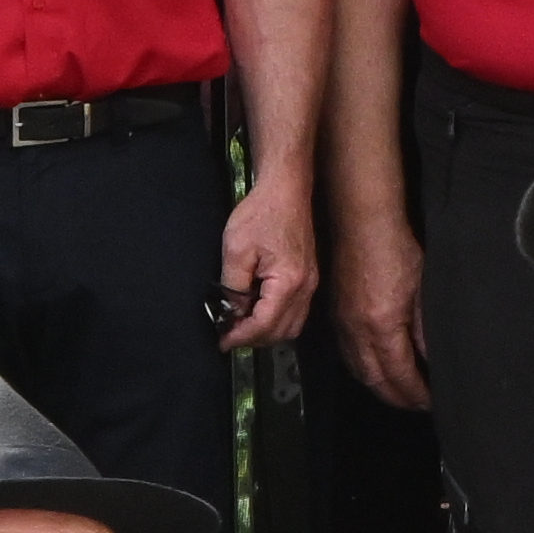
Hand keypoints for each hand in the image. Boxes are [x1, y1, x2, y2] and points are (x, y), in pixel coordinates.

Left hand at [213, 173, 322, 353]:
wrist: (285, 192)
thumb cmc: (261, 214)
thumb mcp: (236, 250)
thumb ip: (234, 287)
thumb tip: (232, 313)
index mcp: (288, 281)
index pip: (265, 324)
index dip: (241, 337)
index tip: (222, 341)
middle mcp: (305, 287)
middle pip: (282, 331)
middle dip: (254, 339)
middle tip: (228, 335)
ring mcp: (311, 283)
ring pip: (292, 325)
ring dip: (266, 332)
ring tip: (240, 326)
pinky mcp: (308, 278)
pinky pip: (296, 311)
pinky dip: (276, 320)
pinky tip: (256, 312)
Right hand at [329, 207, 428, 413]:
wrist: (362, 224)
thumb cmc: (395, 249)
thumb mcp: (423, 290)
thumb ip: (426, 330)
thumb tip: (432, 359)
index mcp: (382, 327)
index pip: (400, 375)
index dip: (416, 393)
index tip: (431, 402)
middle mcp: (357, 332)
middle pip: (376, 380)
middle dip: (398, 397)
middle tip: (418, 404)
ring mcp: (343, 325)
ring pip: (359, 371)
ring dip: (380, 387)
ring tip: (399, 393)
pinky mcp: (337, 316)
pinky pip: (348, 355)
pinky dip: (364, 371)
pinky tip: (375, 369)